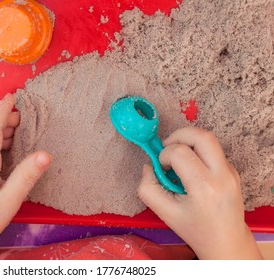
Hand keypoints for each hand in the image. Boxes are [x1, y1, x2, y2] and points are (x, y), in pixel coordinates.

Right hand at [138, 127, 261, 258]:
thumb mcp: (164, 213)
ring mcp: (230, 171)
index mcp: (204, 188)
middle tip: (167, 148)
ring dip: (188, 141)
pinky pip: (212, 150)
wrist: (226, 241)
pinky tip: (190, 168)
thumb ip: (148, 188)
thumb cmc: (194, 229)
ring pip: (209, 139)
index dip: (165, 155)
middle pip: (201, 136)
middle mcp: (222, 175)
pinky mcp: (232, 170)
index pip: (181, 153)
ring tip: (177, 156)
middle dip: (179, 135)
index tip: (162, 168)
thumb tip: (148, 166)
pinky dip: (197, 151)